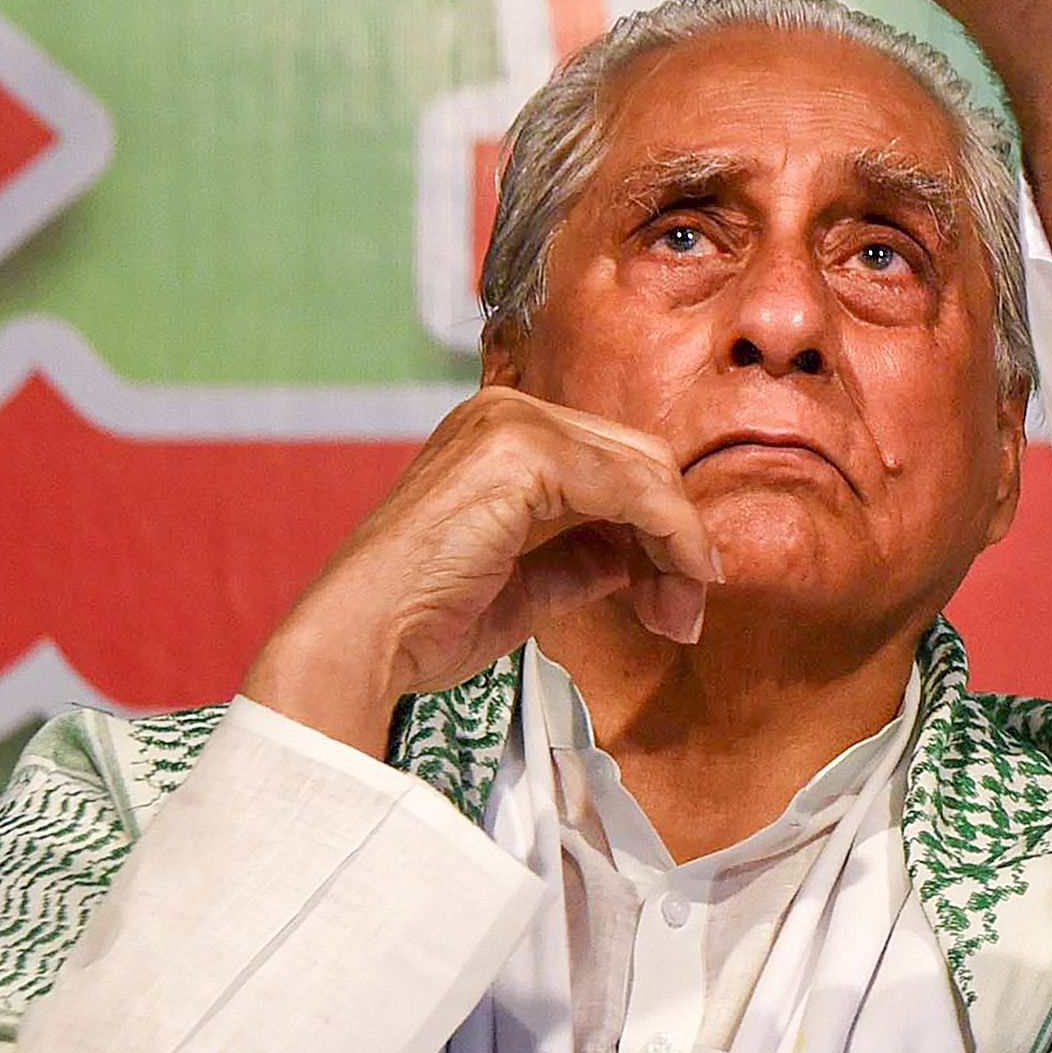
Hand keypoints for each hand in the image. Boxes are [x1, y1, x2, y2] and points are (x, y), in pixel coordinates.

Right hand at [243, 388, 721, 754]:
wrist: (364, 639)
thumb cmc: (427, 621)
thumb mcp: (526, 583)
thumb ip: (583, 558)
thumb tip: (641, 558)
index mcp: (500, 435)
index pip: (616, 465)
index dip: (663, 528)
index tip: (682, 593)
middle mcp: (507, 413)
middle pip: (642, 461)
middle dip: (679, 540)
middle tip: (687, 613)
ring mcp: (513, 424)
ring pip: (647, 474)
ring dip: (680, 547)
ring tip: (678, 616)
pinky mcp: (523, 452)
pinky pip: (633, 489)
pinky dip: (672, 536)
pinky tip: (677, 583)